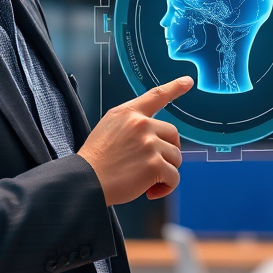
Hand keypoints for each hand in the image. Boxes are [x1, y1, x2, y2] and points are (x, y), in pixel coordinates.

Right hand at [78, 77, 193, 204]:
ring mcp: (149, 144)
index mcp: (128, 114)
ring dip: (165, 171)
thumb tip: (155, 135)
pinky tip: (151, 191)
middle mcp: (141, 125)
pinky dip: (166, 187)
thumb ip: (131, 125)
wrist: (84, 181)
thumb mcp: (108, 128)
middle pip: (173, 134)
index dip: (174, 87)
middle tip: (153, 165)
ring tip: (146, 180)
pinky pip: (174, 177)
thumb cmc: (95, 160)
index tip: (188, 81)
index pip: (156, 96)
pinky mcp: (154, 165)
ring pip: (176, 157)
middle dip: (167, 151)